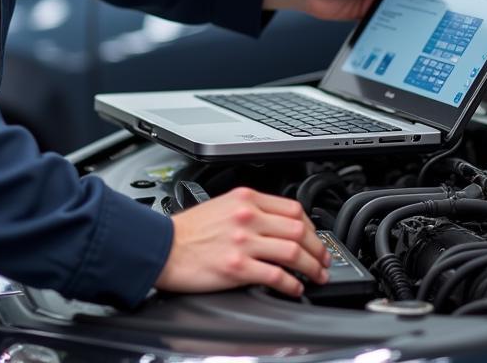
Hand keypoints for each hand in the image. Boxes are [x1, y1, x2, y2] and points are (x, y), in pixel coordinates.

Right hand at [155, 187, 329, 296]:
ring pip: (294, 252)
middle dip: (319, 249)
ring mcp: (243, 241)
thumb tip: (279, 225)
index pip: (293, 209)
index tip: (316, 239)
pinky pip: (276, 276)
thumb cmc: (188, 230)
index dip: (312, 227)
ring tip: (317, 277)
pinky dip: (292, 284)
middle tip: (324, 261)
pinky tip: (295, 288)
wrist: (162, 247)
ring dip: (312, 267)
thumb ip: (252, 211)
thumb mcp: (223, 206)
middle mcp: (248, 216)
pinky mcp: (237, 267)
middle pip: (299, 230)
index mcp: (246, 199)